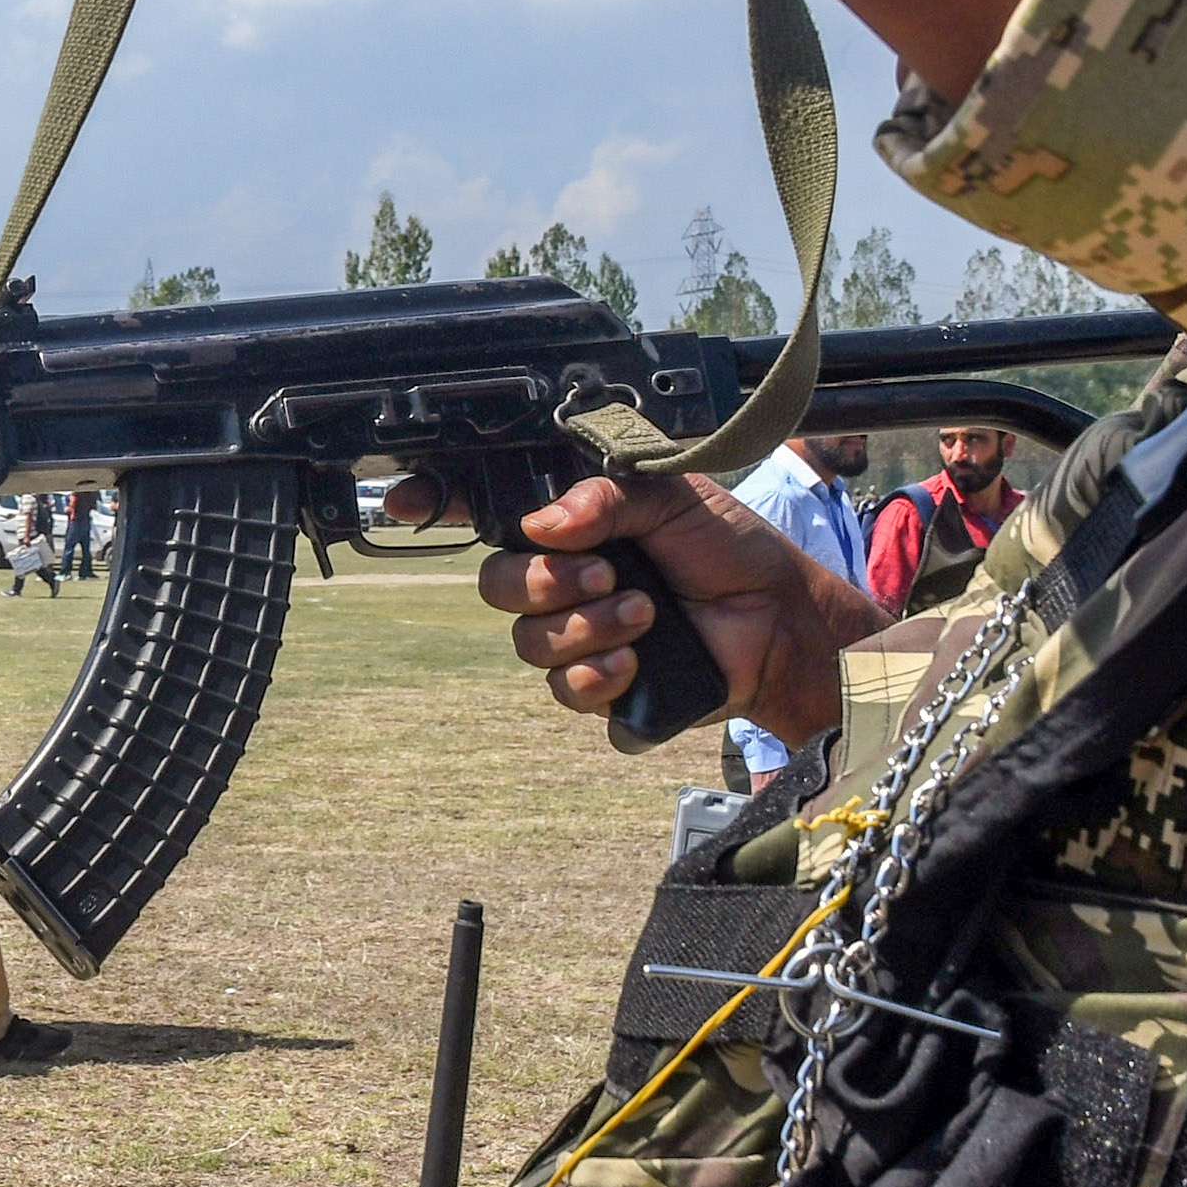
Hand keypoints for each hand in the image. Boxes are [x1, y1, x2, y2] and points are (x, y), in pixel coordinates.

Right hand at [395, 470, 869, 745]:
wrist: (780, 620)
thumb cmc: (730, 548)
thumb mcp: (671, 495)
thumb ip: (606, 497)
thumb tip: (543, 524)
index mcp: (572, 523)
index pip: (489, 509)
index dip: (438, 503)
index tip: (405, 502)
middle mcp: (565, 577)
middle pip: (494, 583)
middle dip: (542, 583)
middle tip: (604, 574)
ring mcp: (579, 634)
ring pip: (526, 641)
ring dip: (582, 627)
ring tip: (642, 612)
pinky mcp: (602, 687)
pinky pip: (562, 690)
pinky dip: (594, 675)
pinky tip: (633, 662)